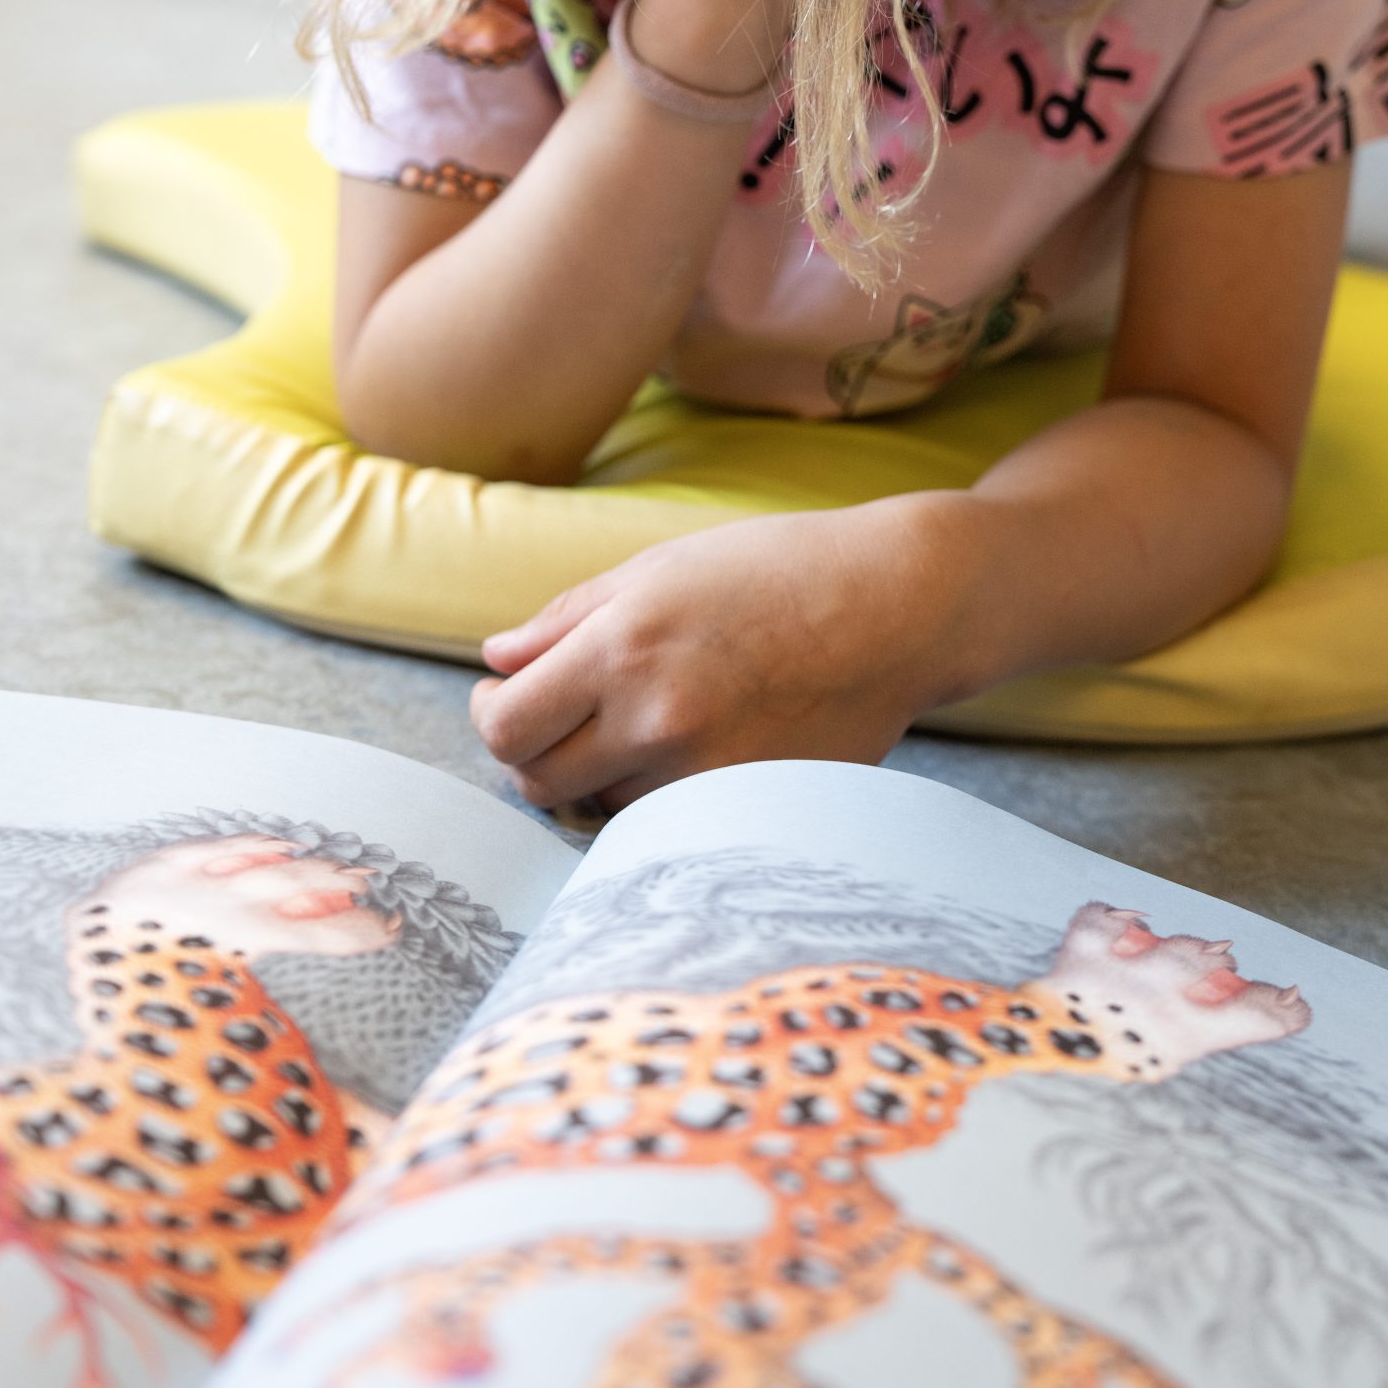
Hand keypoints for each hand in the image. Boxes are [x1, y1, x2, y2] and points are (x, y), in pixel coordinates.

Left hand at [468, 501, 977, 813]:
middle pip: (538, 781)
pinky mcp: (745, 803)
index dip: (491, 715)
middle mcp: (656, 719)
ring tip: (641, 719)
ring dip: (597, 773)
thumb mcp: (662, 567)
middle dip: (530, 752)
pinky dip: (657, 792)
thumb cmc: (780, 570)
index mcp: (624, 646)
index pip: (507, 725)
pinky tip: (691, 742)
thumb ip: (568, 617)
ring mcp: (704, 772)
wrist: (896, 608)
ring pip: (600, 805)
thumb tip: (497, 660)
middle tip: (554, 718)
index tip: (504, 696)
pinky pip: (664, 820)